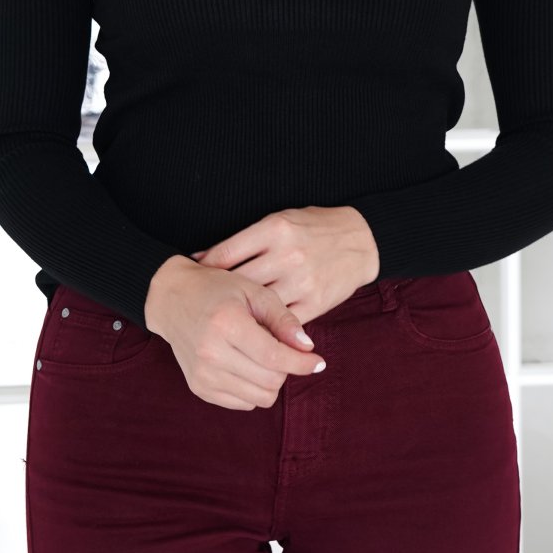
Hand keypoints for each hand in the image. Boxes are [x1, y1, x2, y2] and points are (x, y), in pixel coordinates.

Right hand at [144, 256, 326, 410]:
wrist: (172, 298)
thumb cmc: (218, 289)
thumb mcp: (253, 291)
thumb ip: (283, 319)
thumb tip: (308, 348)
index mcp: (226, 323)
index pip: (274, 356)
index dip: (302, 362)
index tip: (318, 361)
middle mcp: (211, 353)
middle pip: (270, 381)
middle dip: (287, 368)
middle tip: (284, 348)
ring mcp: (202, 374)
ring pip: (259, 398)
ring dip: (271, 380)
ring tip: (264, 355)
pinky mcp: (199, 388)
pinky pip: (242, 403)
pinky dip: (253, 388)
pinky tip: (247, 364)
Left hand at [190, 206, 379, 326]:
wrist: (361, 240)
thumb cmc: (313, 228)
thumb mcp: (279, 221)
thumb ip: (246, 240)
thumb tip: (204, 258)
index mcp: (274, 229)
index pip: (226, 253)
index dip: (204, 269)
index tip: (191, 279)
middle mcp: (287, 255)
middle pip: (238, 282)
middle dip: (217, 296)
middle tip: (200, 305)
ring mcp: (302, 281)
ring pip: (258, 307)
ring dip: (239, 316)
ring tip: (220, 323)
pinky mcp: (315, 303)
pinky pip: (281, 323)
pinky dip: (265, 328)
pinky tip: (251, 332)